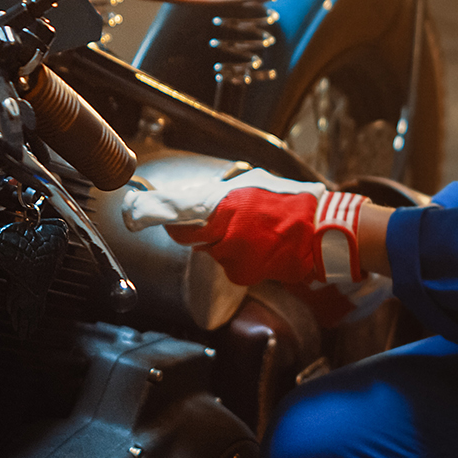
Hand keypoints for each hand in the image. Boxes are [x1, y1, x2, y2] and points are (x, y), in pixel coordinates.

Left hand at [121, 167, 366, 286]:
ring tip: (257, 232)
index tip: (135, 214)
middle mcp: (224, 231)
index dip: (154, 213)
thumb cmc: (293, 203)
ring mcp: (234, 255)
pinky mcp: (245, 273)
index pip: (177, 212)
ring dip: (229, 245)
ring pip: (216, 252)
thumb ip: (226, 195)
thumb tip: (204, 199)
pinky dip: (244, 259)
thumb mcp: (255, 185)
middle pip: (194, 237)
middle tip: (228, 221)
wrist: (322, 231)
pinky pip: (233, 267)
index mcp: (225, 204)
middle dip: (204, 231)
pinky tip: (264, 248)